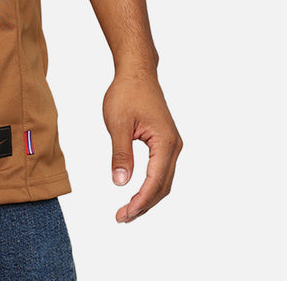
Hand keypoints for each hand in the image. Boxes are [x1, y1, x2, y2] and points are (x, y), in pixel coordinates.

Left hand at [103, 70, 181, 222]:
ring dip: (148, 197)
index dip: (140, 201)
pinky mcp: (165, 142)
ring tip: (128, 211)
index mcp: (165, 142)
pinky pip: (161, 170)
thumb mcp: (118, 123)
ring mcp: (172, 144)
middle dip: (144, 205)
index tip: (124, 214)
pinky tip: (137, 191)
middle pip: (163, 186)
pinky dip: (150, 185)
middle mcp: (174, 146)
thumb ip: (120, 154)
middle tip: (122, 217)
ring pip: (164, 180)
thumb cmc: (127, 93)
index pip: (155, 181)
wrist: (136, 72)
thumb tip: (120, 183)